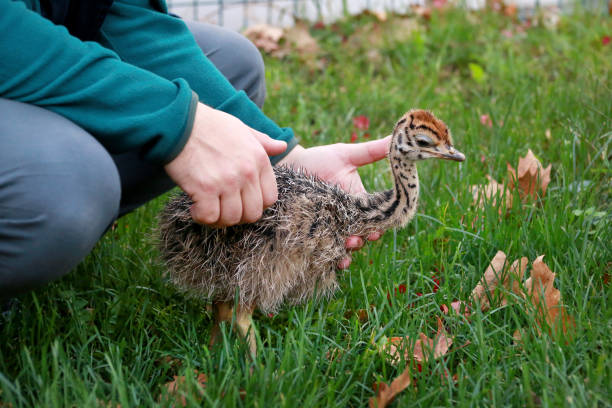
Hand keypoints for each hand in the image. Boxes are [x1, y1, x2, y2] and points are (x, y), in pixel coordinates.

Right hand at [164, 103, 285, 225]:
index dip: (255, 205)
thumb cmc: (210, 125)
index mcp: (259, 160)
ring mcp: (227, 182)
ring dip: (218, 218)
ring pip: (232, 219)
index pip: (270, 198)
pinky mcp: (205, 189)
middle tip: (222, 208)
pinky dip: (201, 217)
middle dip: (238, 216)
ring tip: (207, 207)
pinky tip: (194, 207)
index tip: (240, 201)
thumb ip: (263, 142)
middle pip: (252, 214)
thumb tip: (282, 146)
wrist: (180, 121)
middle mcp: (247, 172)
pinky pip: (209, 217)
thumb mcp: (242, 129)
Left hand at [278, 136, 390, 268]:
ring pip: (345, 244)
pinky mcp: (314, 233)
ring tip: (346, 249)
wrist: (291, 166)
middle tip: (360, 239)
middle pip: (362, 234)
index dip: (380, 225)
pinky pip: (324, 249)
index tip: (380, 229)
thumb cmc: (320, 159)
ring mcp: (331, 226)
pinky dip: (330, 258)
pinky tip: (334, 262)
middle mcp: (348, 217)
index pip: (376, 217)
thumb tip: (398, 138)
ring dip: (349, 250)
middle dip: (363, 239)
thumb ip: (372, 151)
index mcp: (360, 201)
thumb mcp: (347, 155)